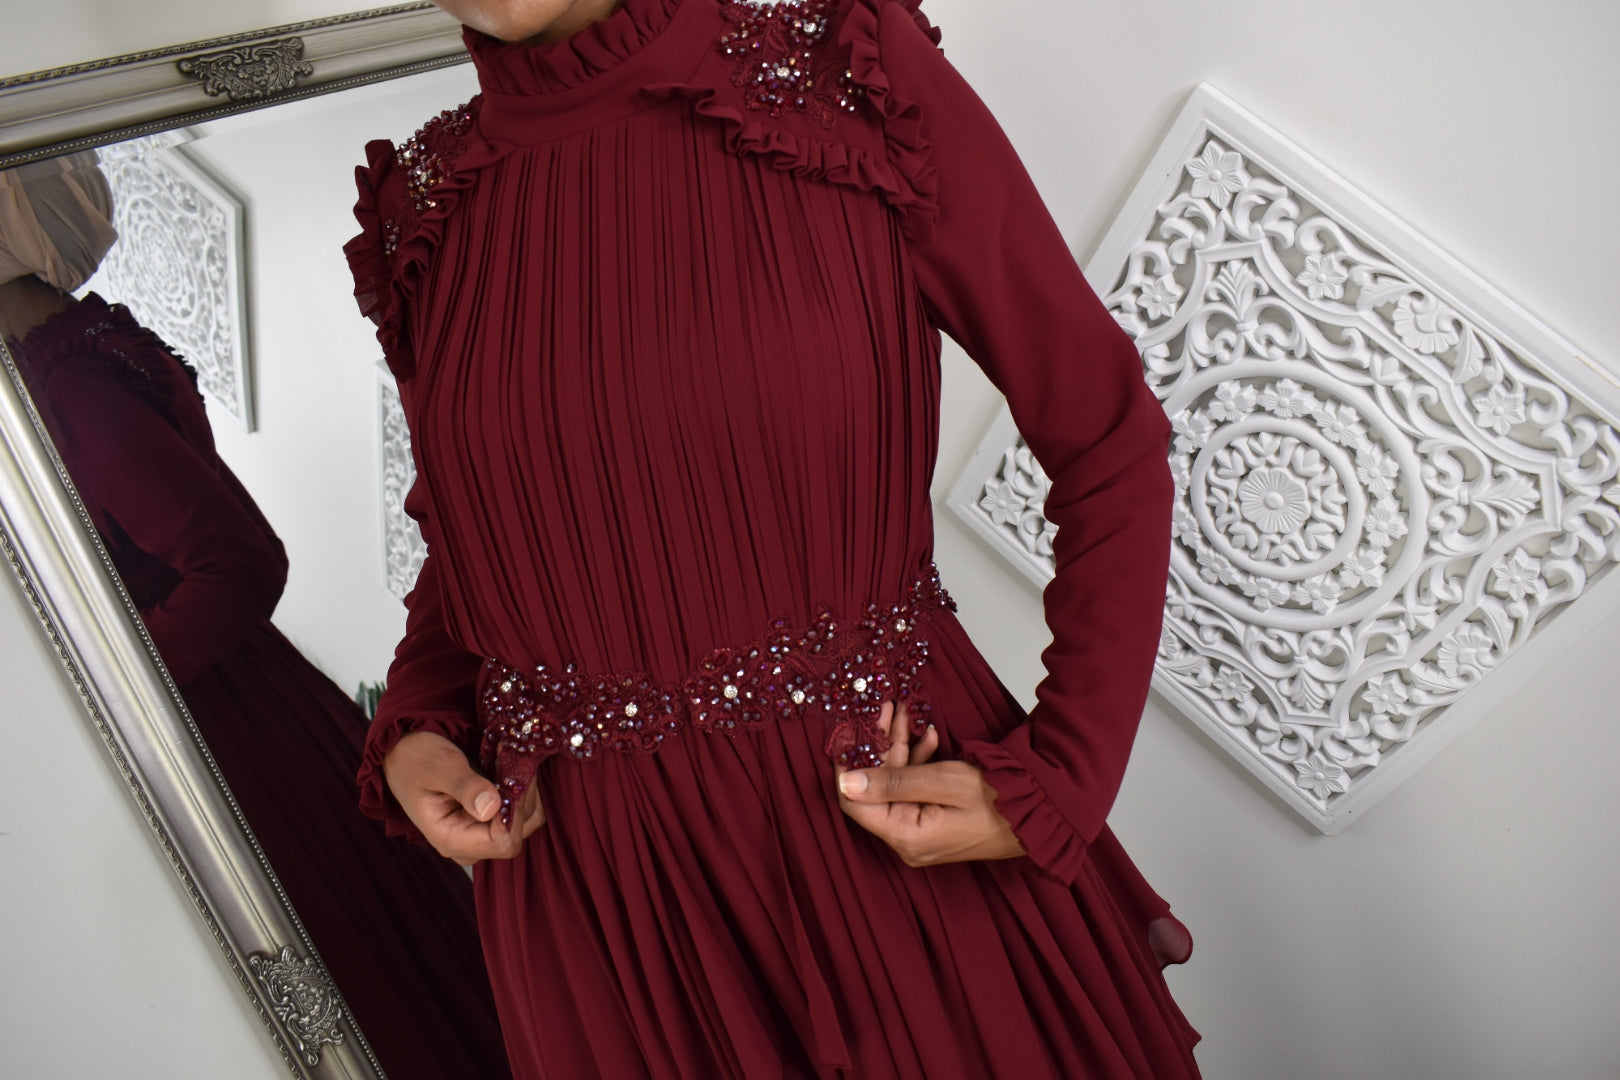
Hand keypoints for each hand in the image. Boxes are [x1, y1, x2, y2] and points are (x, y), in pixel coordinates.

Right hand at [382, 731, 544, 865]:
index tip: (514, 773)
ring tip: (508, 758)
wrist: (403, 753)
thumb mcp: (439, 766)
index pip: (504, 842)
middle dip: (523, 795)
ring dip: (524, 788)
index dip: (516, 810)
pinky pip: (520, 808)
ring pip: (525, 819)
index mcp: (451, 839)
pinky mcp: (488, 820)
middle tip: (513, 758)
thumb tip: (492, 808)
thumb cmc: (415, 759)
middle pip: (519, 831)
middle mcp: (469, 843)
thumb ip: (465, 786)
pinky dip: (521, 787)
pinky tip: (508, 765)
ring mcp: (480, 833)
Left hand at [835, 702, 1023, 867]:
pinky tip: (931, 738)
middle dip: (878, 746)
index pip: (853, 801)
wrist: (1045, 811)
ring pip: (896, 785)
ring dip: (899, 748)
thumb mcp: (944, 781)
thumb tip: (846, 781)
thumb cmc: (999, 795)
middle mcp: (908, 841)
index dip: (849, 763)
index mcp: (905, 836)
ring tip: (902, 711)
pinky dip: (918, 763)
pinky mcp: (935, 824)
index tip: (852, 728)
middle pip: (875, 789)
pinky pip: (915, 792)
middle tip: (883, 708)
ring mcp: (922, 834)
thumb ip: (893, 780)